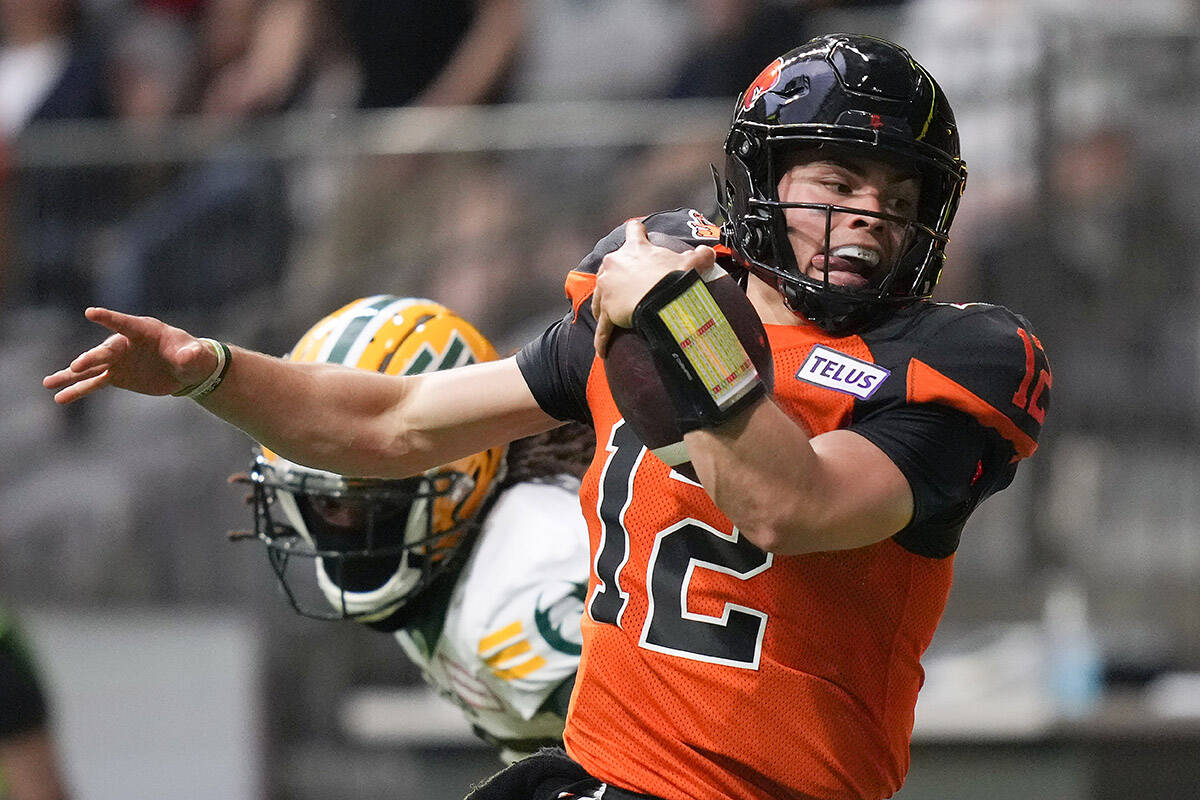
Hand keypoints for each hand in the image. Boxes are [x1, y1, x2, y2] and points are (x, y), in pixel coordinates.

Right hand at [42, 307, 217, 403]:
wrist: (186, 370)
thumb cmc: (192, 356)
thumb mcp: (195, 356)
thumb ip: (190, 354)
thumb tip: (187, 356)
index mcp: (143, 331)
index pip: (124, 323)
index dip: (109, 318)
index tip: (91, 312)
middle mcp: (124, 344)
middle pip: (104, 350)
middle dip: (91, 358)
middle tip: (77, 366)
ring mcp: (117, 360)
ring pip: (90, 368)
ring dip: (70, 375)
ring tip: (48, 383)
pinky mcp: (116, 376)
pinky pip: (93, 383)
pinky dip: (77, 390)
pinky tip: (59, 397)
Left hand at [592, 219, 715, 356]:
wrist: (660, 300)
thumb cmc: (671, 279)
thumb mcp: (689, 263)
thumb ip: (699, 256)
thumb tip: (709, 253)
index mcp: (635, 248)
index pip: (634, 231)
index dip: (637, 232)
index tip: (637, 232)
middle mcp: (615, 263)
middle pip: (610, 265)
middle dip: (616, 276)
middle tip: (628, 287)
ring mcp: (607, 287)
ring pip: (600, 295)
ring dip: (605, 305)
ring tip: (613, 318)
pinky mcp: (606, 310)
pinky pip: (602, 327)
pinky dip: (602, 339)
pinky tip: (602, 351)